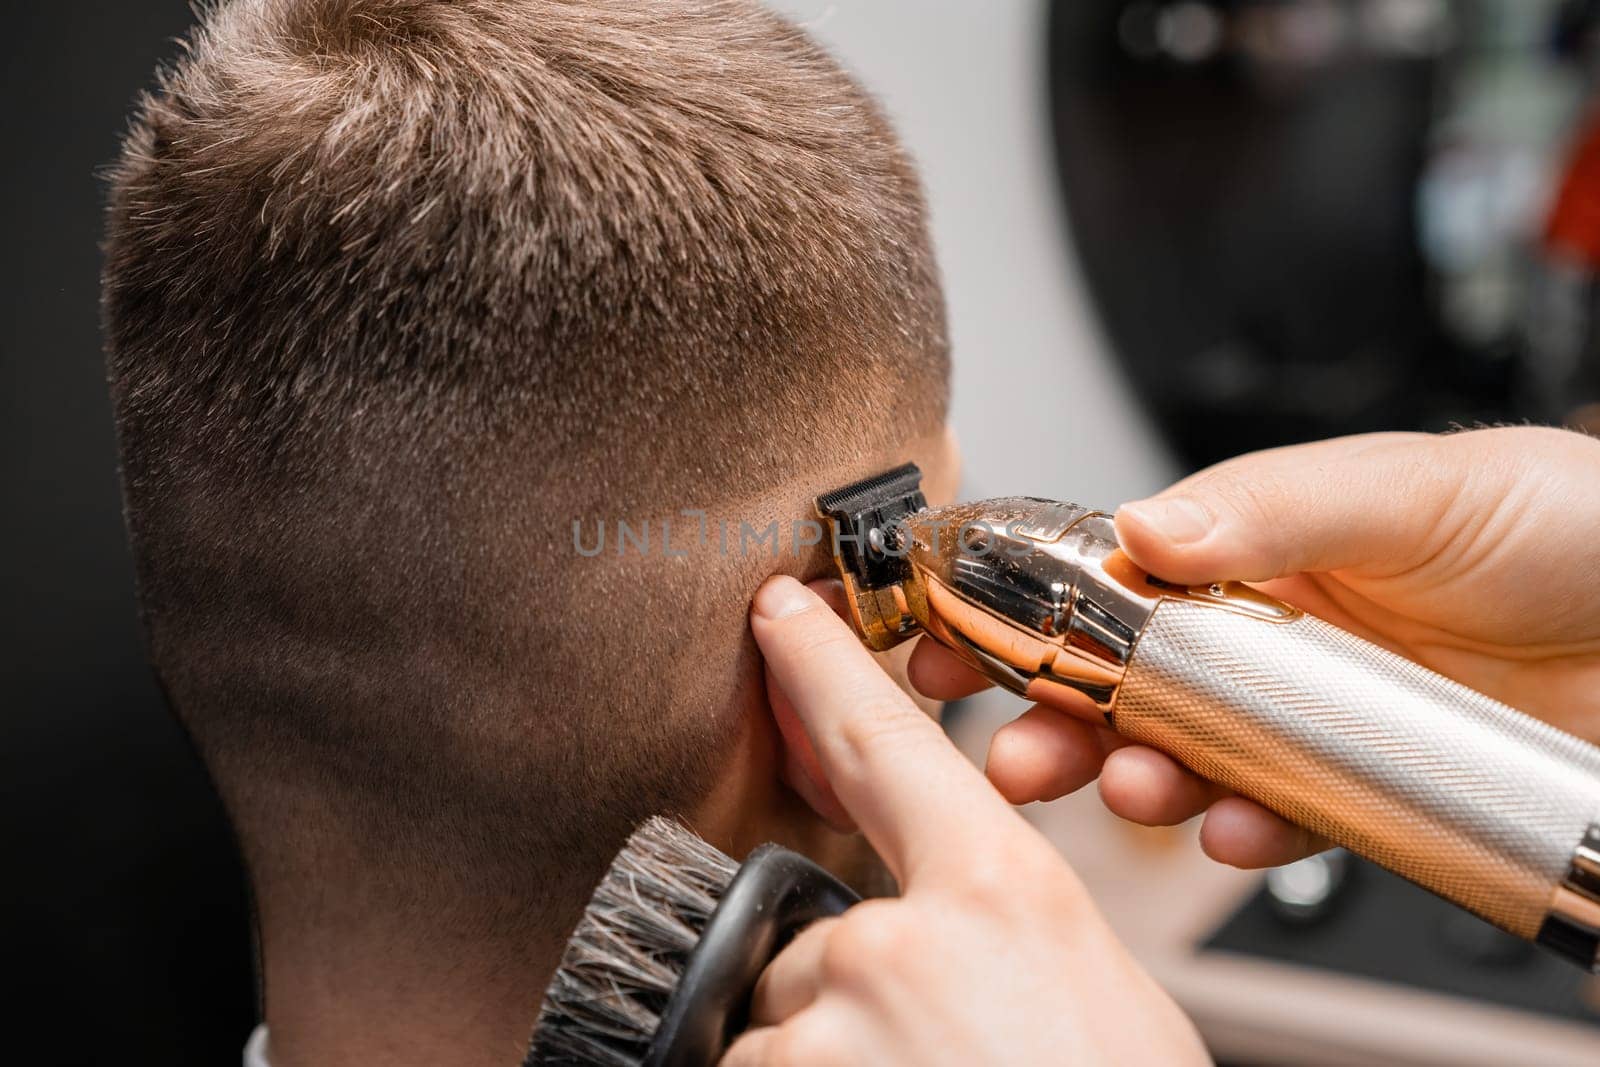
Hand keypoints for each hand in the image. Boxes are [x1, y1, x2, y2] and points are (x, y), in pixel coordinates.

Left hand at [723, 576, 1208, 1066]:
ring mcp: (821, 1034)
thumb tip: (931, 928)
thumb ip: (999, 933)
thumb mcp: (1096, 998)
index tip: (772, 610)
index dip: (820, 664)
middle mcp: (897, 949)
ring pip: (773, 1036)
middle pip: (808, 944)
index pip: (888, 742)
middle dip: (839, 1002)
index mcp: (1001, 898)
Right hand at [912, 426, 1599, 867]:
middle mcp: (1264, 634)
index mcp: (1251, 544)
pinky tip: (1236, 830)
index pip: (1107, 576)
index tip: (960, 633)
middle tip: (1011, 744)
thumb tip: (1145, 522)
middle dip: (1052, 716)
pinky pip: (1279, 823)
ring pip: (1184, 759)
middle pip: (1122, 683)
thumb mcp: (1408, 485)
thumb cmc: (1558, 523)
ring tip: (1126, 784)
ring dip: (1137, 779)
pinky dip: (1246, 833)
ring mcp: (1305, 716)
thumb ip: (1274, 503)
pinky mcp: (1359, 789)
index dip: (1027, 608)